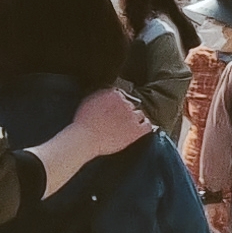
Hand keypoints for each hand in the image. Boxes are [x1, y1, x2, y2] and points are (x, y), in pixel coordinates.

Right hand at [31, 81, 148, 187]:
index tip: (115, 111)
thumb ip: (101, 96)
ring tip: (129, 126)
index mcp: (113, 94)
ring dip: (135, 119)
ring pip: (140, 114)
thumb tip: (105, 96)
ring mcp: (132, 116)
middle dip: (126, 112)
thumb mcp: (88, 101)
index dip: (119, 105)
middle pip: (131, 105)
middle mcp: (125, 102)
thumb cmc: (83, 123)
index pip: (122, 95)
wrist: (86, 138)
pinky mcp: (136, 130)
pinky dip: (146, 126)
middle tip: (119, 121)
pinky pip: (148, 125)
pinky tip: (141, 129)